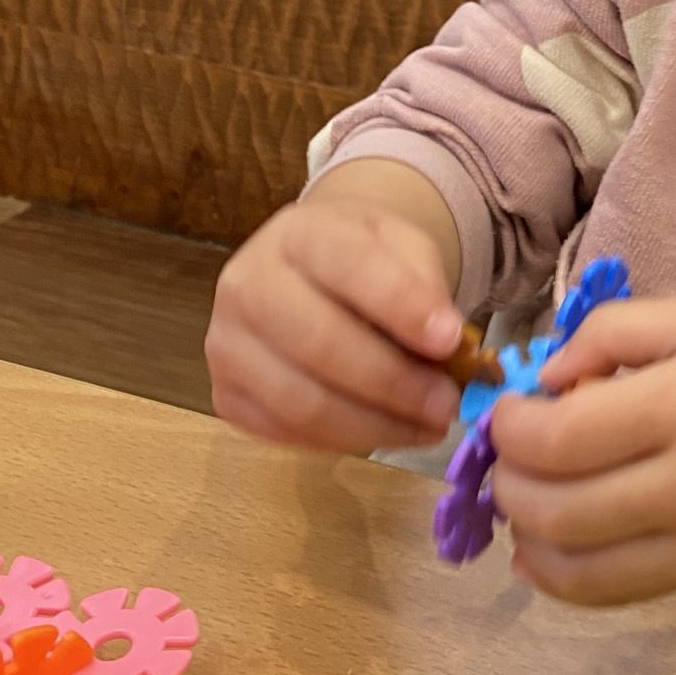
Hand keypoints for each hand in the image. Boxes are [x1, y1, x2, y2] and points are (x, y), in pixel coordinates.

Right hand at [207, 183, 464, 454]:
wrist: (314, 271)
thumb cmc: (366, 260)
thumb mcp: (405, 247)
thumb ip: (425, 287)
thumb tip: (449, 347)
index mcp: (298, 233)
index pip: (350, 266)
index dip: (401, 305)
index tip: (450, 339)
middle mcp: (247, 284)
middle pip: (319, 343)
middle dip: (393, 382)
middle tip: (447, 403)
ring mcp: (226, 343)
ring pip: (301, 403)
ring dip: (375, 424)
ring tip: (428, 425)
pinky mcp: (225, 395)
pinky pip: (287, 432)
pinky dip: (346, 441)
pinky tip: (388, 430)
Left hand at [488, 293, 675, 606]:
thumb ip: (614, 332)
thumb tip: (546, 379)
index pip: (562, 439)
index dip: (512, 428)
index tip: (508, 408)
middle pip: (558, 509)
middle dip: (508, 482)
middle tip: (508, 452)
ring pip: (578, 567)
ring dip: (526, 536)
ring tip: (521, 498)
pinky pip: (616, 593)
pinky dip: (562, 579)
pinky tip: (545, 548)